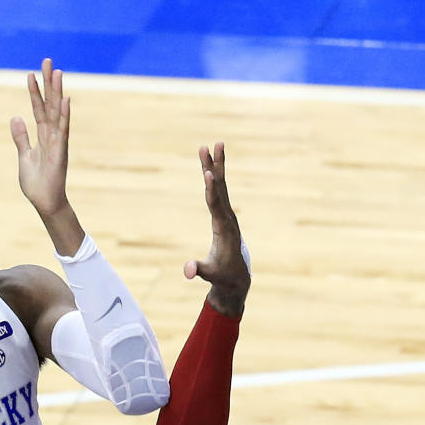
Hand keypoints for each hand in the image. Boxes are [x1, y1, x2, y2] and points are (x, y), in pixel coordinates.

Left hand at [10, 59, 70, 218]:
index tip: (30, 74)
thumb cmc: (36, 183)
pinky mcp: (60, 151)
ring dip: (57, 92)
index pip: (38, 109)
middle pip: (49, 104)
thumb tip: (16, 117)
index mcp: (43, 136)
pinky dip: (64, 115)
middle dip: (48, 83)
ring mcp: (58, 142)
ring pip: (57, 112)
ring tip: (57, 72)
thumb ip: (21, 137)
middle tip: (47, 60)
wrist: (45, 202)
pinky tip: (65, 99)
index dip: (34, 91)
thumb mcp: (24, 156)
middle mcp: (52, 135)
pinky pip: (62, 130)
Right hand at [184, 143, 249, 317]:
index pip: (216, 205)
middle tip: (210, 146)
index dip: (211, 190)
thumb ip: (199, 271)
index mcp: (224, 229)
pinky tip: (211, 165)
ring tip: (212, 145)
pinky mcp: (224, 215)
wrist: (236, 278)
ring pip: (221, 185)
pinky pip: (219, 191)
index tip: (209, 173)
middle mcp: (228, 217)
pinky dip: (214, 177)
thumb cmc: (222, 276)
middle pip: (220, 187)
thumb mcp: (210, 275)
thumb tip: (188, 270)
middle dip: (214, 167)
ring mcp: (227, 214)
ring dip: (215, 165)